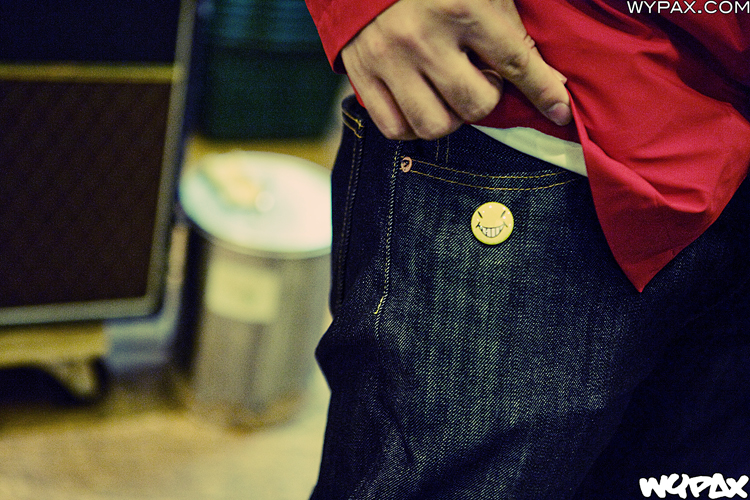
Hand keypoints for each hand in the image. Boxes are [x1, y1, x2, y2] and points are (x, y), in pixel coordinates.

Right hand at [341, 0, 571, 139]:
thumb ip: (511, 29)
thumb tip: (550, 82)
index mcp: (461, 6)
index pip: (514, 62)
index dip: (542, 91)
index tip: (559, 110)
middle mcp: (423, 37)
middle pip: (474, 105)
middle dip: (484, 96)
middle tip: (475, 75)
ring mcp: (388, 59)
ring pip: (434, 125)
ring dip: (450, 117)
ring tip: (447, 91)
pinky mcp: (361, 75)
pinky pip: (395, 128)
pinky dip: (413, 125)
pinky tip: (420, 103)